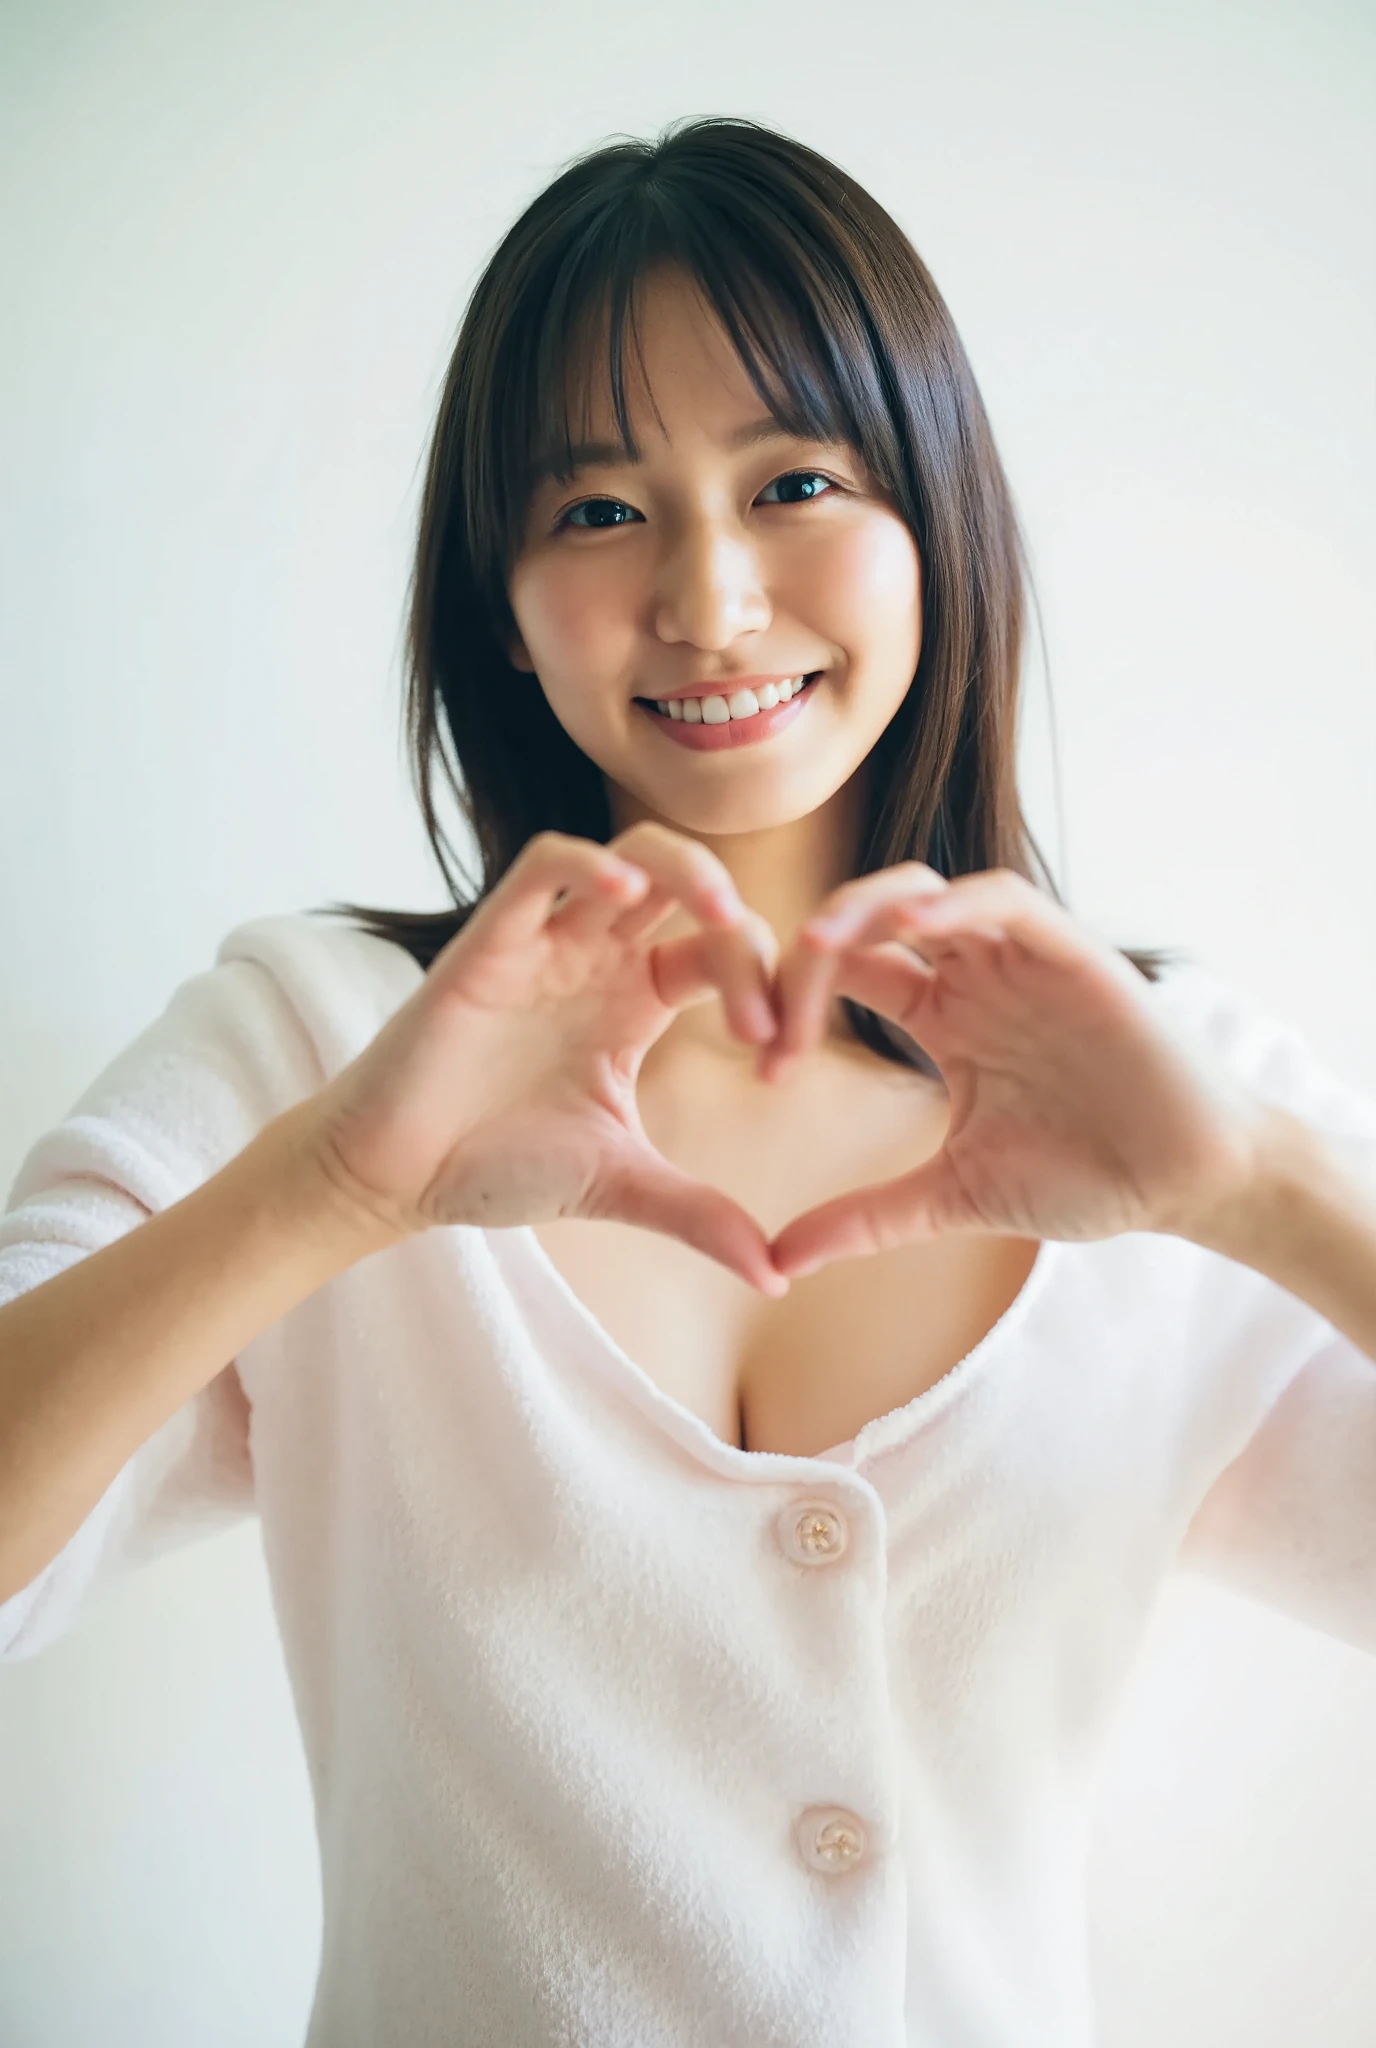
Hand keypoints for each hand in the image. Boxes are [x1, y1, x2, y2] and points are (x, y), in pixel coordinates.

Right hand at [305, 825, 789, 1294]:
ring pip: (631, 855)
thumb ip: (699, 1215)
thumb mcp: (619, 1186)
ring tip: (721, 917)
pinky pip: (544, 865)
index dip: (767, 989)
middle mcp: (598, 959)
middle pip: (691, 887)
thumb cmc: (495, 1166)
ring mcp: (547, 942)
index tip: (779, 1062)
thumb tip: (778, 1275)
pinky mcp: (491, 940)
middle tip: (766, 1004)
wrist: (394, 1176)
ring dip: (688, 870)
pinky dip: (588, 865)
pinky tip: (623, 896)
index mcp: (636, 1001)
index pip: (722, 954)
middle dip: (744, 925)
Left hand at [761, 864, 1270, 1279]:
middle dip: (810, 949)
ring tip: (816, 946)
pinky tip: (912, 932)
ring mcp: (1020, 959)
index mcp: (942, 1018)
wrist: (1186, 1181)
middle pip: (869, 919)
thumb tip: (776, 1263)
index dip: (793, 1002)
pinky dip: (955, 907)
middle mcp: (974, 975)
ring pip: (926, 892)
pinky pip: (1003, 901)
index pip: (848, 972)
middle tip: (769, 1010)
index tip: (765, 1068)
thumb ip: (865, 1219)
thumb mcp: (952, 1196)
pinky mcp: (1071, 952)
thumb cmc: (1086, 1177)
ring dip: (865, 907)